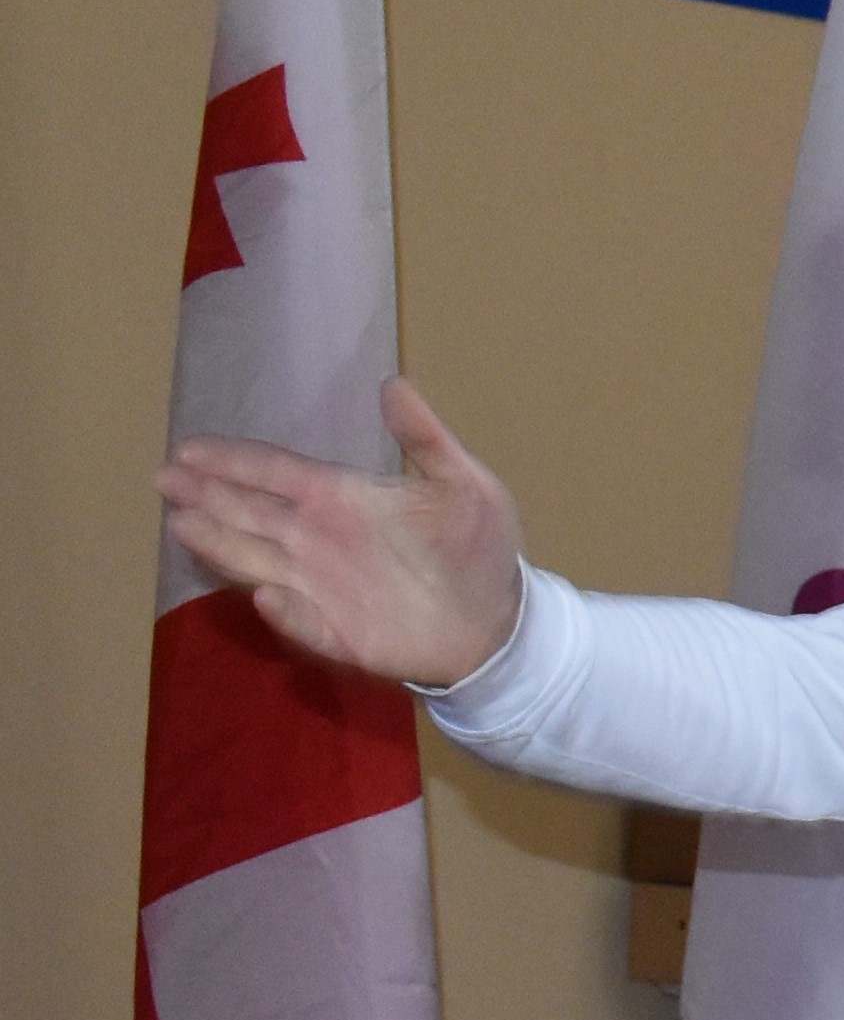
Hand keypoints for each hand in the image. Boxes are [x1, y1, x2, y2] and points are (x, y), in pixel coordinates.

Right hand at [156, 376, 524, 687]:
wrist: (503, 619)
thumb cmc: (478, 548)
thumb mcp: (464, 485)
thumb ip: (426, 440)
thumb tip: (395, 385)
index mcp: (340, 498)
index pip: (273, 471)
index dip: (231, 460)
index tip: (188, 449)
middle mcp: (319, 539)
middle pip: (249, 512)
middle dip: (206, 495)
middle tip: (164, 480)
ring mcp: (325, 587)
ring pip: (259, 562)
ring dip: (223, 546)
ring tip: (183, 526)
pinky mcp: (343, 635)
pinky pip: (306, 624)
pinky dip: (287, 613)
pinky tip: (266, 596)